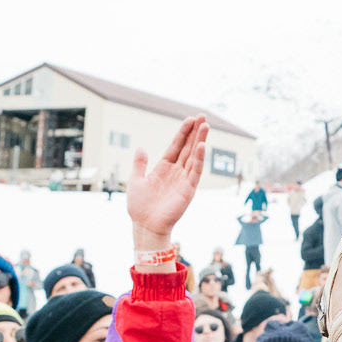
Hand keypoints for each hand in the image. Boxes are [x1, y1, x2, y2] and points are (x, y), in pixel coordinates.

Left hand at [127, 117, 207, 251]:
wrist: (145, 225)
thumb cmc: (140, 207)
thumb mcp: (136, 181)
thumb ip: (140, 164)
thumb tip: (141, 148)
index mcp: (164, 168)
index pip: (176, 146)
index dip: (183, 132)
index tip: (190, 119)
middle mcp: (176, 171)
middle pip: (188, 147)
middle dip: (195, 132)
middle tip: (203, 116)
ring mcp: (184, 179)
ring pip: (194, 156)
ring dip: (200, 140)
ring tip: (206, 125)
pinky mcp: (188, 189)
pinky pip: (195, 171)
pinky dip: (199, 159)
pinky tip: (202, 146)